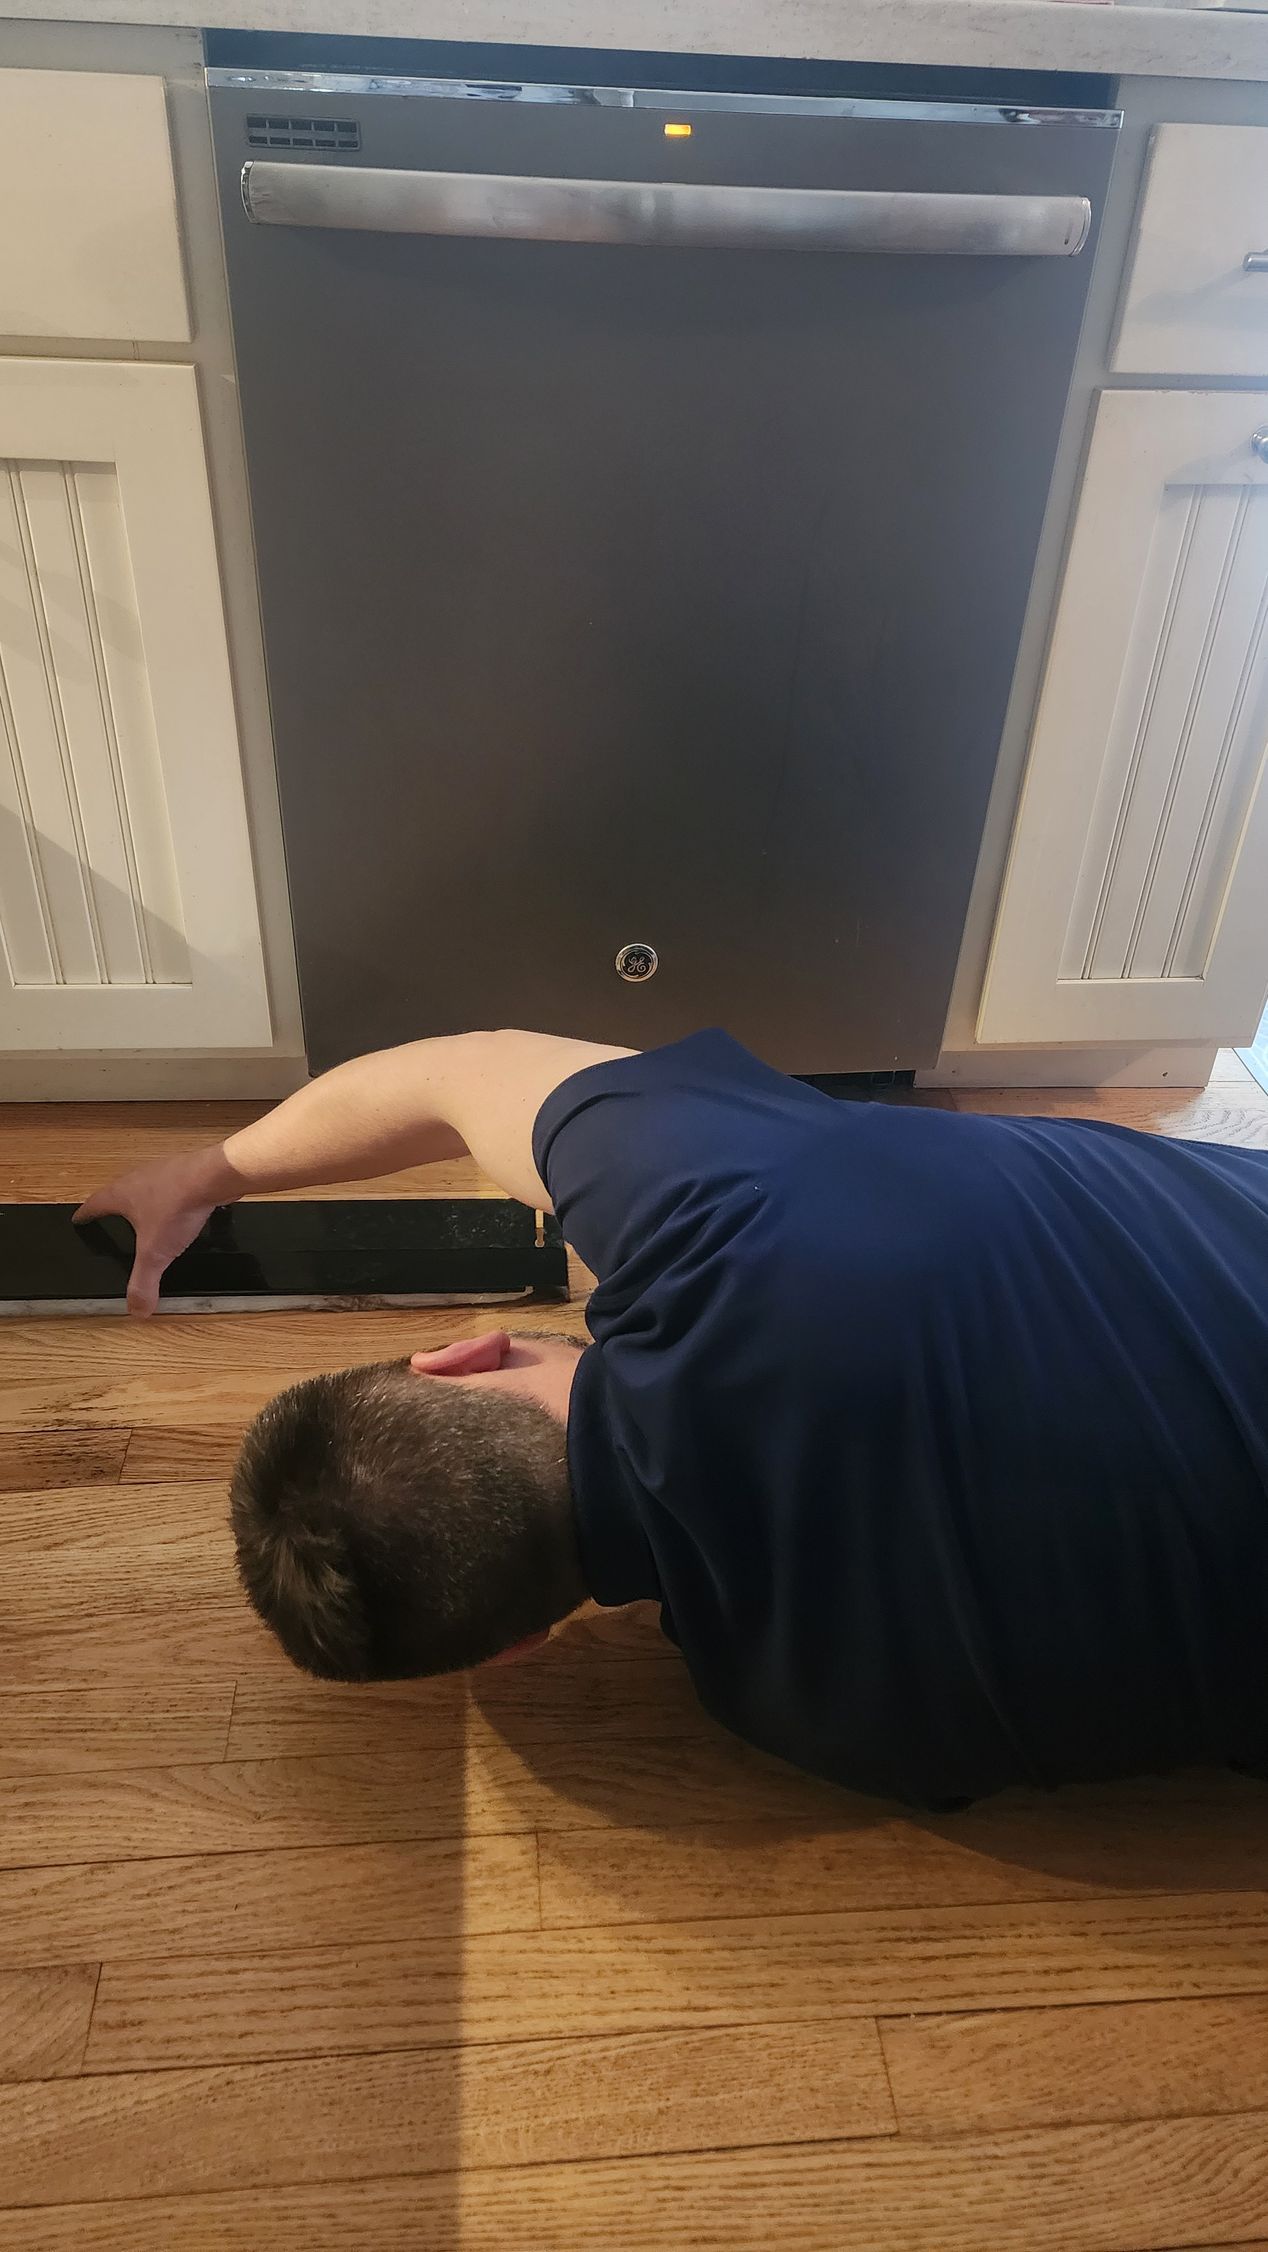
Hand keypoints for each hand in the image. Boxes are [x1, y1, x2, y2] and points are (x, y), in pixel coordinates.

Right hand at [73, 1144, 236, 1315]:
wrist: (215, 1176)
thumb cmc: (176, 1208)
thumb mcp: (156, 1253)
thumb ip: (144, 1281)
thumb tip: (136, 1310)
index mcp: (121, 1194)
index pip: (94, 1204)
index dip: (85, 1214)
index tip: (78, 1218)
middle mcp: (138, 1178)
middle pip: (118, 1190)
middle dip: (114, 1205)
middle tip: (110, 1217)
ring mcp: (162, 1171)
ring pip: (145, 1185)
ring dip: (142, 1199)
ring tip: (144, 1215)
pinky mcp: (186, 1171)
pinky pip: (171, 1185)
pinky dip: (170, 1198)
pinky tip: (179, 1210)